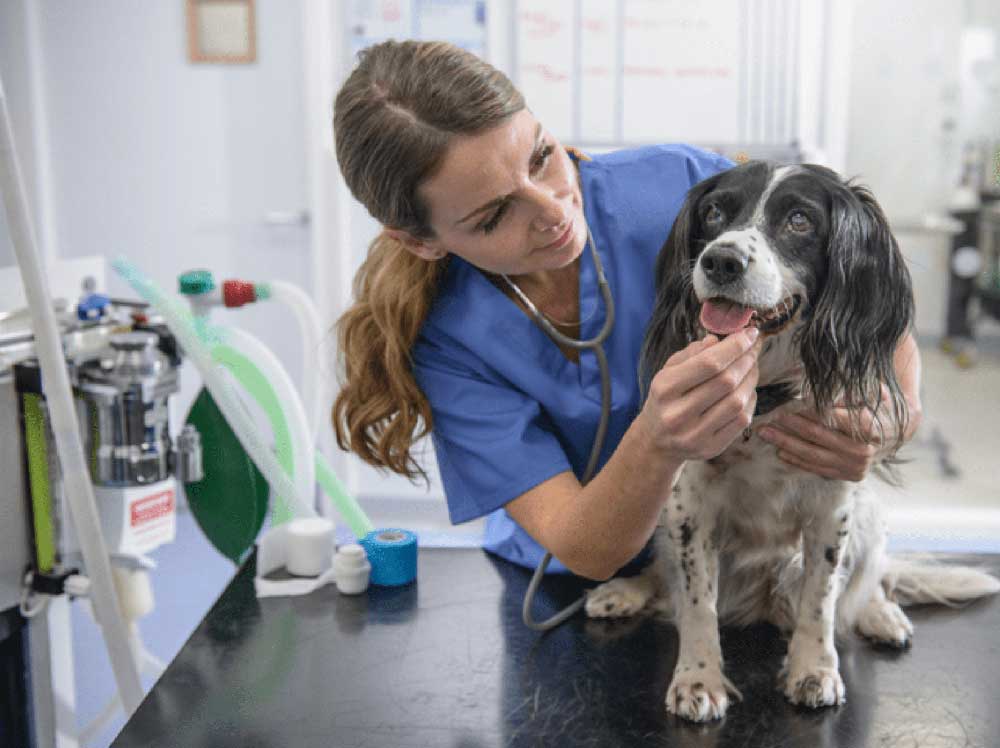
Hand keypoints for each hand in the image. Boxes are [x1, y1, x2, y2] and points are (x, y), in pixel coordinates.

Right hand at [639, 328, 761, 462]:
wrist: (655, 440)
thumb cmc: (666, 399)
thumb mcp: (668, 371)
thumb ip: (692, 353)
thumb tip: (718, 340)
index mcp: (665, 388)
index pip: (709, 363)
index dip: (735, 346)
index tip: (750, 333)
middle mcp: (678, 413)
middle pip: (726, 381)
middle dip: (746, 360)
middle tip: (754, 348)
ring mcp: (694, 434)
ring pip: (737, 401)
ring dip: (751, 379)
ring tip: (752, 366)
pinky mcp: (710, 448)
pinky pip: (741, 420)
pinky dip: (750, 400)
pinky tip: (746, 389)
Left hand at [757, 388, 897, 481]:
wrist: (897, 434)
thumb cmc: (879, 407)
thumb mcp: (872, 393)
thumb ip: (850, 392)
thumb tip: (822, 391)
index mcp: (868, 427)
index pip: (831, 418)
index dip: (808, 410)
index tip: (788, 403)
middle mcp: (862, 450)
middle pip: (819, 436)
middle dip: (791, 426)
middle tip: (770, 416)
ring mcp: (855, 466)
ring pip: (813, 455)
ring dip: (786, 444)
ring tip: (766, 433)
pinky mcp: (848, 476)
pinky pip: (817, 469)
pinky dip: (797, 461)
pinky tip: (780, 452)